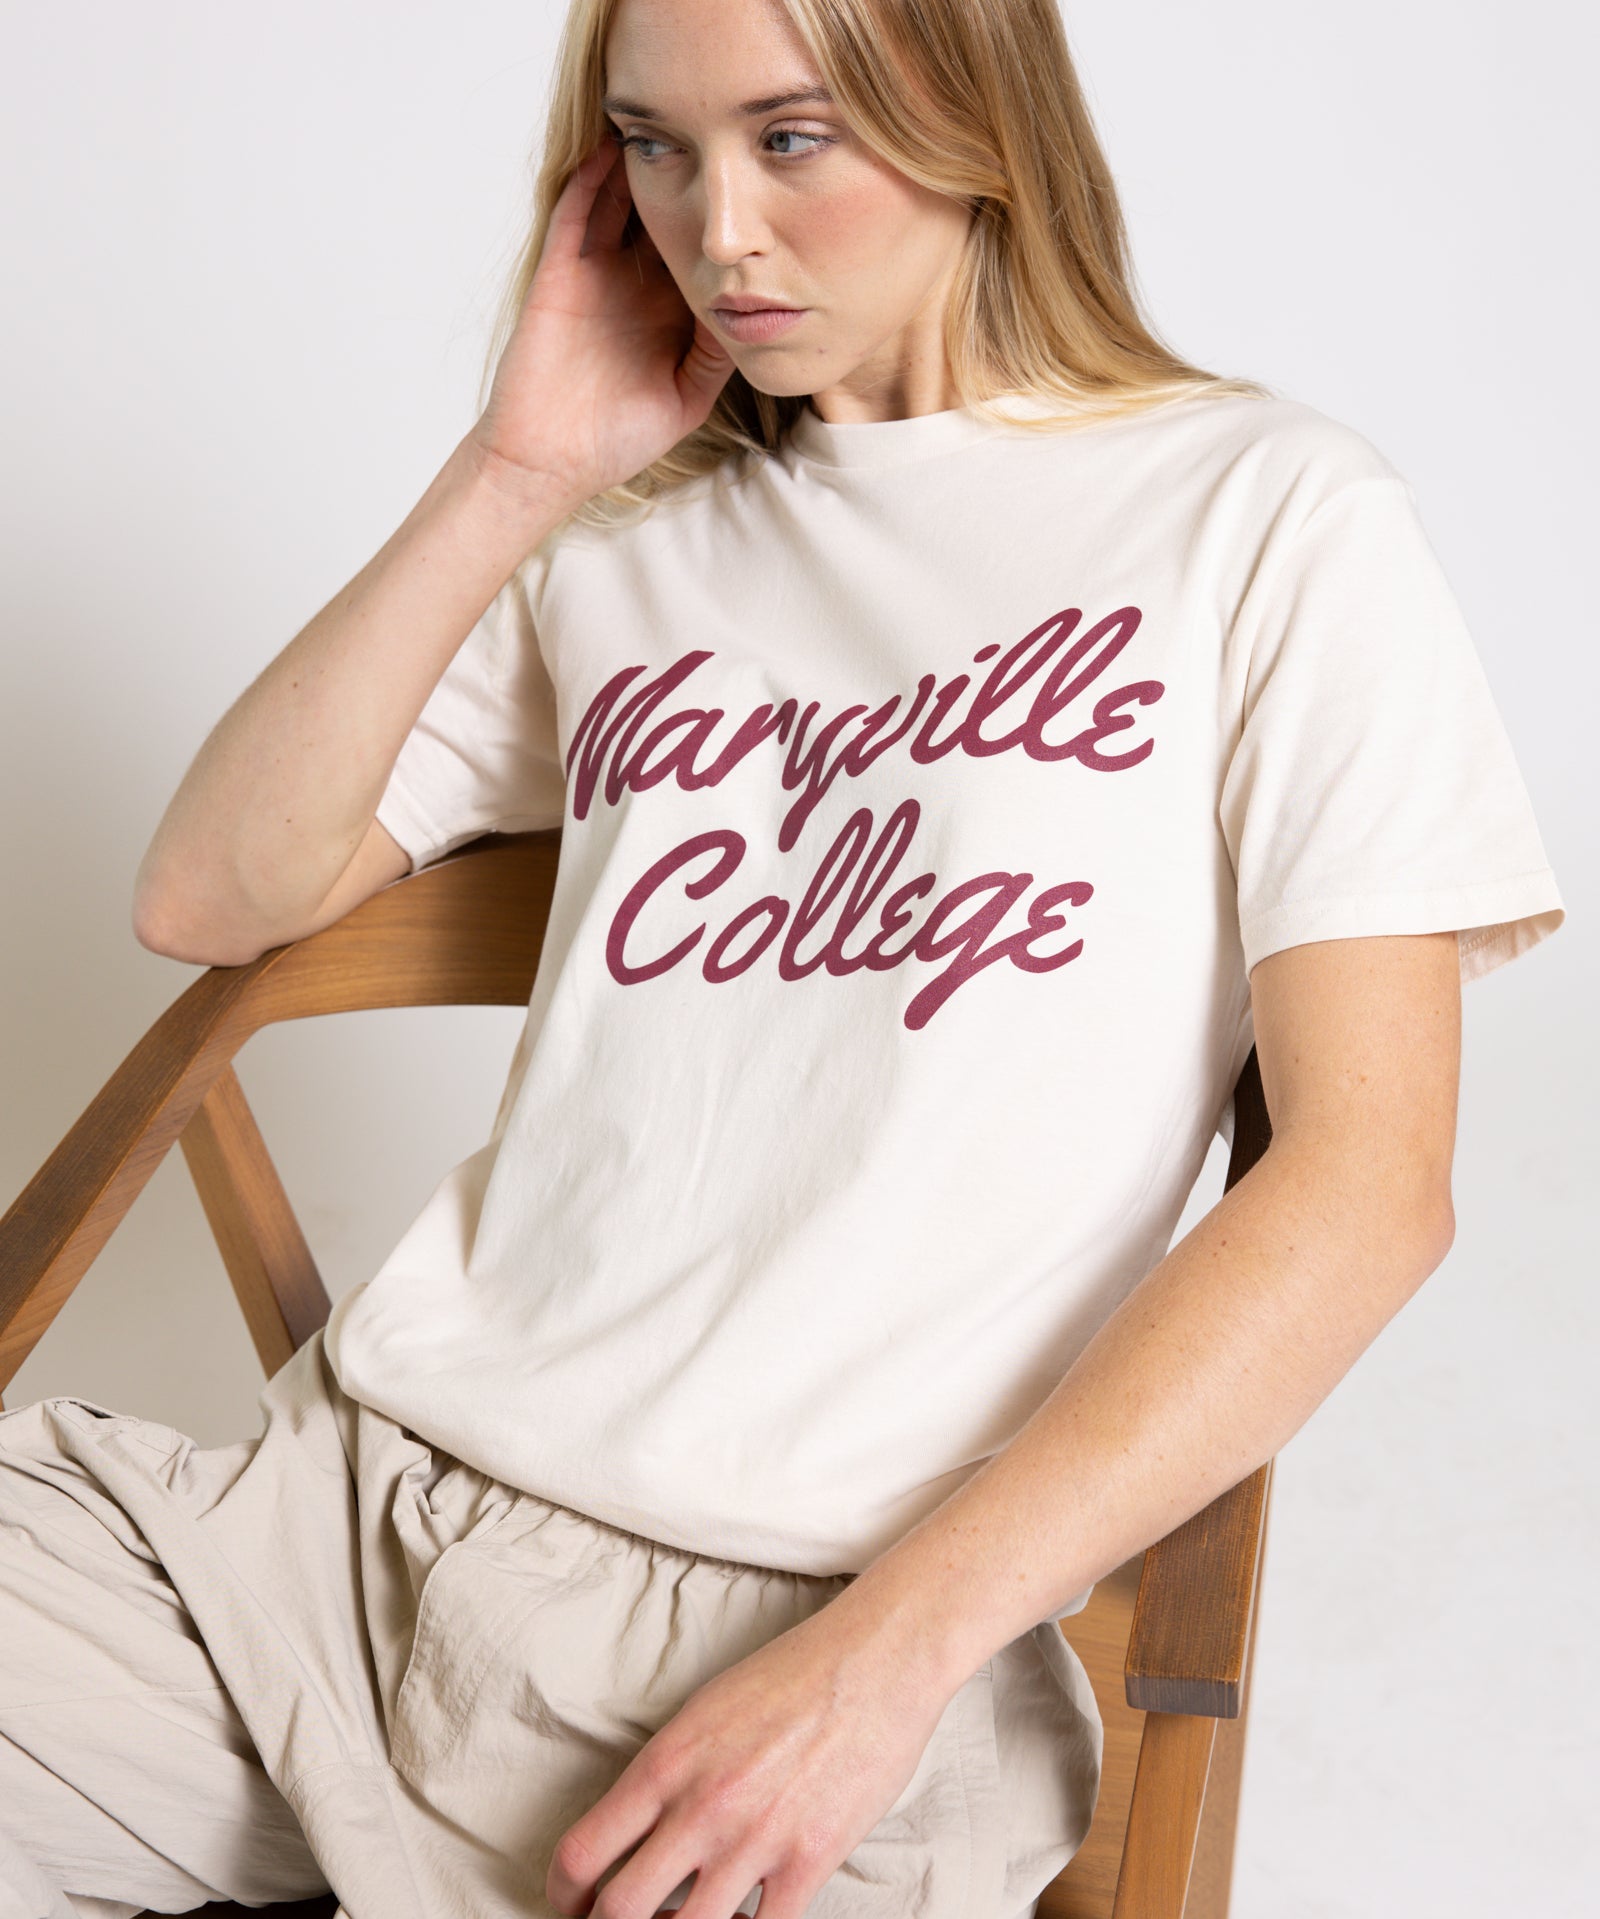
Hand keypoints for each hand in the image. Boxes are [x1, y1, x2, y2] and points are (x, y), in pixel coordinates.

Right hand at [469, 131, 737, 513]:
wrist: (551, 461)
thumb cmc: (618, 439)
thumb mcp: (687, 396)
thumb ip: (717, 355)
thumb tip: (753, 309)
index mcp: (666, 310)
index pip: (700, 251)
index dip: (724, 221)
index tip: (761, 183)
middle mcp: (632, 282)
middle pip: (663, 213)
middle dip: (689, 177)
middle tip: (720, 127)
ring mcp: (595, 273)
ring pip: (620, 201)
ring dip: (641, 163)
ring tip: (670, 116)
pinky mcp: (560, 273)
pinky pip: (576, 213)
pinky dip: (592, 178)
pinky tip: (614, 146)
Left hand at [544, 1599, 956, 1917]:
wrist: (875, 1660)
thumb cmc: (793, 1675)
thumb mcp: (706, 1710)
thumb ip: (669, 1772)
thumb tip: (638, 1830)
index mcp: (666, 1762)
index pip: (582, 1853)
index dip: (564, 1894)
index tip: (573, 1905)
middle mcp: (701, 1806)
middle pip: (619, 1911)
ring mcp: (754, 1839)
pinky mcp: (809, 1861)